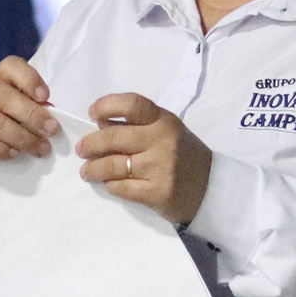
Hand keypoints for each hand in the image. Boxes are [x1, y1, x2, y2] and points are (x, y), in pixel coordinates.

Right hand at [0, 56, 60, 160]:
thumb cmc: (10, 122)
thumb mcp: (24, 109)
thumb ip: (37, 109)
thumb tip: (50, 120)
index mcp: (1, 79)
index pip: (11, 66)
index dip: (29, 79)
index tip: (45, 97)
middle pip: (4, 97)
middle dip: (31, 114)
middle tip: (52, 130)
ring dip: (22, 138)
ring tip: (40, 149)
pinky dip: (0, 150)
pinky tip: (14, 154)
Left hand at [78, 93, 212, 225]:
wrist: (212, 187)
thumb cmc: (183, 155)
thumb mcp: (166, 131)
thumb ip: (138, 125)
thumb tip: (100, 124)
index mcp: (163, 120)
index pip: (131, 104)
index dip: (106, 105)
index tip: (93, 114)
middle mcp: (162, 140)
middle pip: (113, 137)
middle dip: (90, 144)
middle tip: (83, 149)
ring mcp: (160, 167)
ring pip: (112, 165)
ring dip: (93, 169)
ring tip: (87, 171)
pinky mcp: (157, 192)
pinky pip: (121, 188)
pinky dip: (111, 186)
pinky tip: (110, 184)